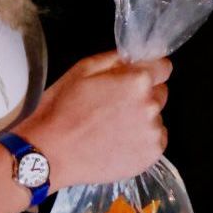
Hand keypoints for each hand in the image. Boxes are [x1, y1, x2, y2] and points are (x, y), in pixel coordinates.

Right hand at [15, 51, 171, 188]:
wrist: (49, 154)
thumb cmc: (62, 109)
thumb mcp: (83, 70)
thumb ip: (116, 59)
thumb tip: (136, 56)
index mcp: (137, 81)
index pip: (163, 67)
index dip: (149, 70)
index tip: (134, 78)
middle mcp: (151, 106)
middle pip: (159, 92)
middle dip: (143, 95)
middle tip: (114, 105)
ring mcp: (152, 134)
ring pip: (156, 118)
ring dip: (141, 119)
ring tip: (112, 128)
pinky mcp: (150, 157)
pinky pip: (154, 140)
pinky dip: (141, 140)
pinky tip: (117, 143)